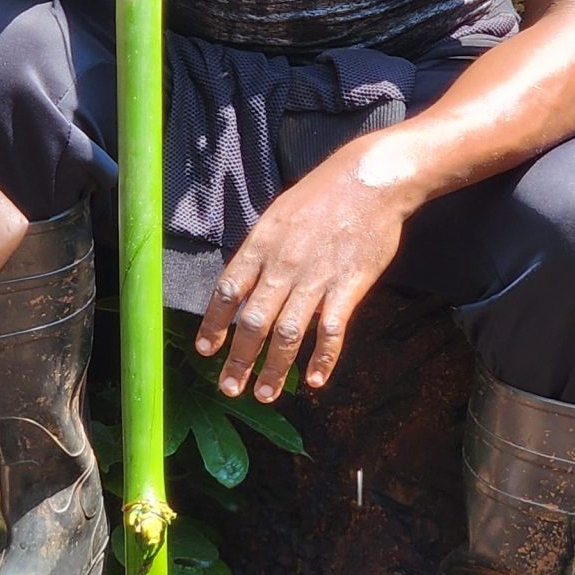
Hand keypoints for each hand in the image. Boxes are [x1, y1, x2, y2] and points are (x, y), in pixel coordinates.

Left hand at [195, 145, 411, 401]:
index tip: (206, 350)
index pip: (227, 291)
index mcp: (261, 244)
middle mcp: (283, 265)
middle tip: (230, 388)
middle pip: (253, 321)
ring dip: (274, 369)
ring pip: (287, 333)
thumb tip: (242, 286)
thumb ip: (260, 251)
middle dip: (239, 359)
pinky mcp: (348, 286)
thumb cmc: (322, 195)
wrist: (369, 180)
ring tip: (264, 394)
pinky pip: (331, 330)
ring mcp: (316, 278)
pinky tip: (315, 380)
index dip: (215, 324)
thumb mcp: (278, 214)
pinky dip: (322, 358)